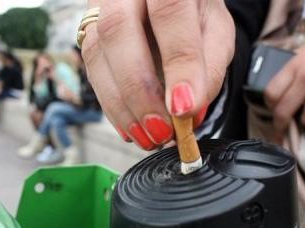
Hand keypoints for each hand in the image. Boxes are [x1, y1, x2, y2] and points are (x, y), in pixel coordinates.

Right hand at [81, 0, 234, 149]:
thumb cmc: (194, 8)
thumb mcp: (216, 29)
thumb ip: (209, 65)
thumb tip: (190, 111)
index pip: (171, 13)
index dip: (178, 64)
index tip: (183, 108)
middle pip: (119, 30)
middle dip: (139, 91)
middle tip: (161, 131)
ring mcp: (101, 2)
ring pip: (97, 50)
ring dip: (120, 104)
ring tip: (146, 136)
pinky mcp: (88, 26)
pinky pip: (91, 66)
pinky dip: (111, 102)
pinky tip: (129, 125)